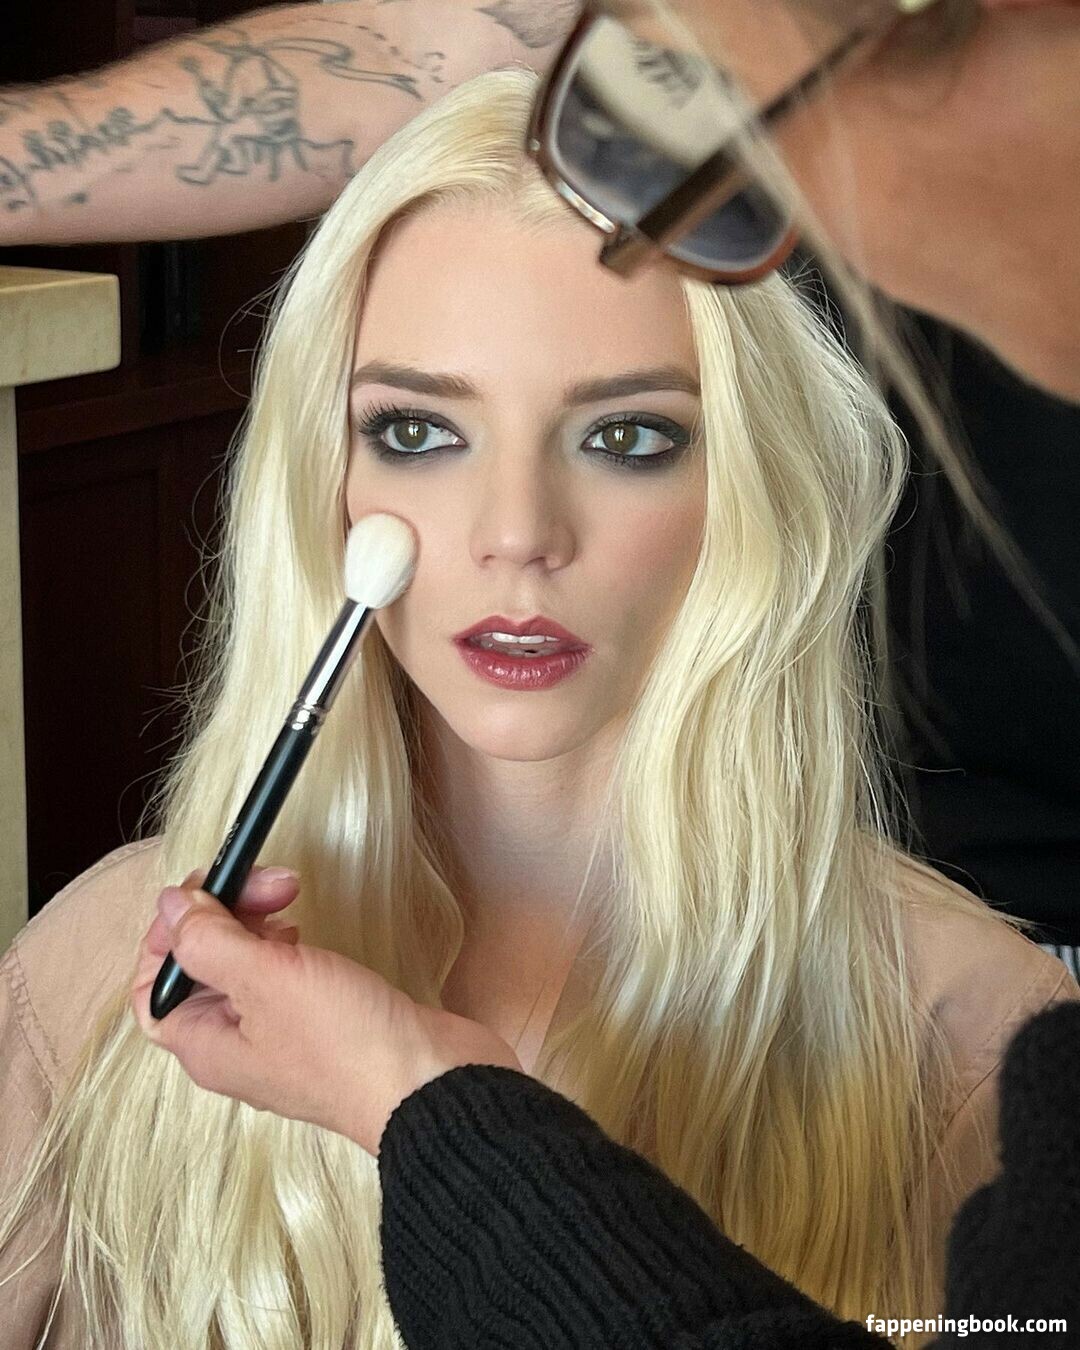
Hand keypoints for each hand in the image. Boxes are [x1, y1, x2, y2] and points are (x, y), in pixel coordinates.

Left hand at [130, 868, 521, 1152]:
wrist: (431, 1083)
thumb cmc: (345, 1043)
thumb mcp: (265, 979)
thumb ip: (209, 940)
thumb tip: (171, 905)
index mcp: (206, 1044)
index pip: (155, 985)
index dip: (170, 932)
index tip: (207, 889)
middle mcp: (236, 1045)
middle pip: (203, 966)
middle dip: (226, 912)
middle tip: (272, 881)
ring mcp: (282, 1036)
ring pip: (245, 965)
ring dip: (257, 920)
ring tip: (292, 894)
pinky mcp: (324, 1024)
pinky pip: (285, 974)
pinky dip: (287, 941)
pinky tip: (308, 928)